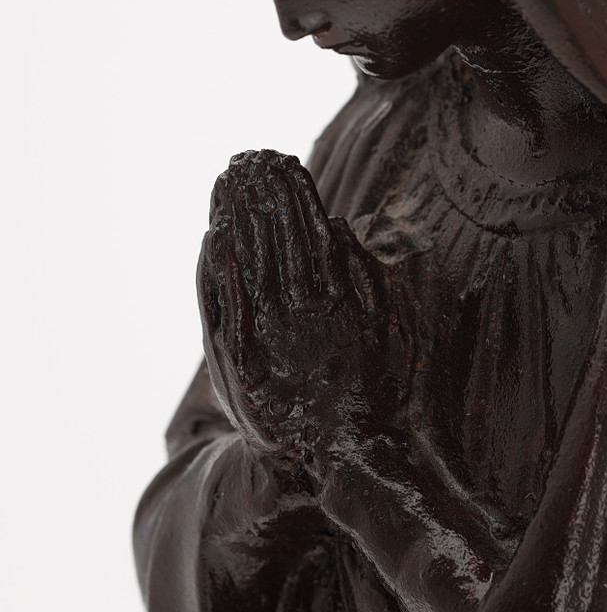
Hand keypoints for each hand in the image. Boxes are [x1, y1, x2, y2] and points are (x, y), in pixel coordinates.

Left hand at [196, 150, 409, 469]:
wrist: (348, 453)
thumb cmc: (380, 388)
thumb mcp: (391, 324)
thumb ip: (367, 273)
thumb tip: (339, 227)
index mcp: (336, 297)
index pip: (307, 230)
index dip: (292, 193)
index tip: (280, 160)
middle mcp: (296, 311)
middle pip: (270, 238)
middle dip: (257, 194)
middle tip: (244, 159)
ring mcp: (262, 336)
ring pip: (241, 263)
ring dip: (232, 218)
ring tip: (224, 183)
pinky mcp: (235, 362)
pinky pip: (218, 304)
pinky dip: (213, 270)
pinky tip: (210, 239)